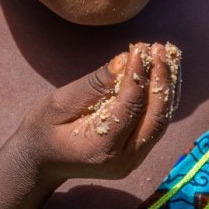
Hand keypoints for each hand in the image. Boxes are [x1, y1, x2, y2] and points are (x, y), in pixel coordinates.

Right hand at [19, 42, 180, 185]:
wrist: (42, 161)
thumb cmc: (44, 128)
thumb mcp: (61, 103)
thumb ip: (95, 84)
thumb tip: (124, 59)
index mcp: (101, 149)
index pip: (130, 108)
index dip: (137, 75)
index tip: (139, 48)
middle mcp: (124, 160)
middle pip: (155, 118)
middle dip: (160, 80)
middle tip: (158, 49)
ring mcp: (134, 160)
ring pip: (161, 120)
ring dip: (167, 86)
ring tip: (165, 55)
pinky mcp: (138, 153)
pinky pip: (156, 123)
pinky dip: (161, 97)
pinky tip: (161, 72)